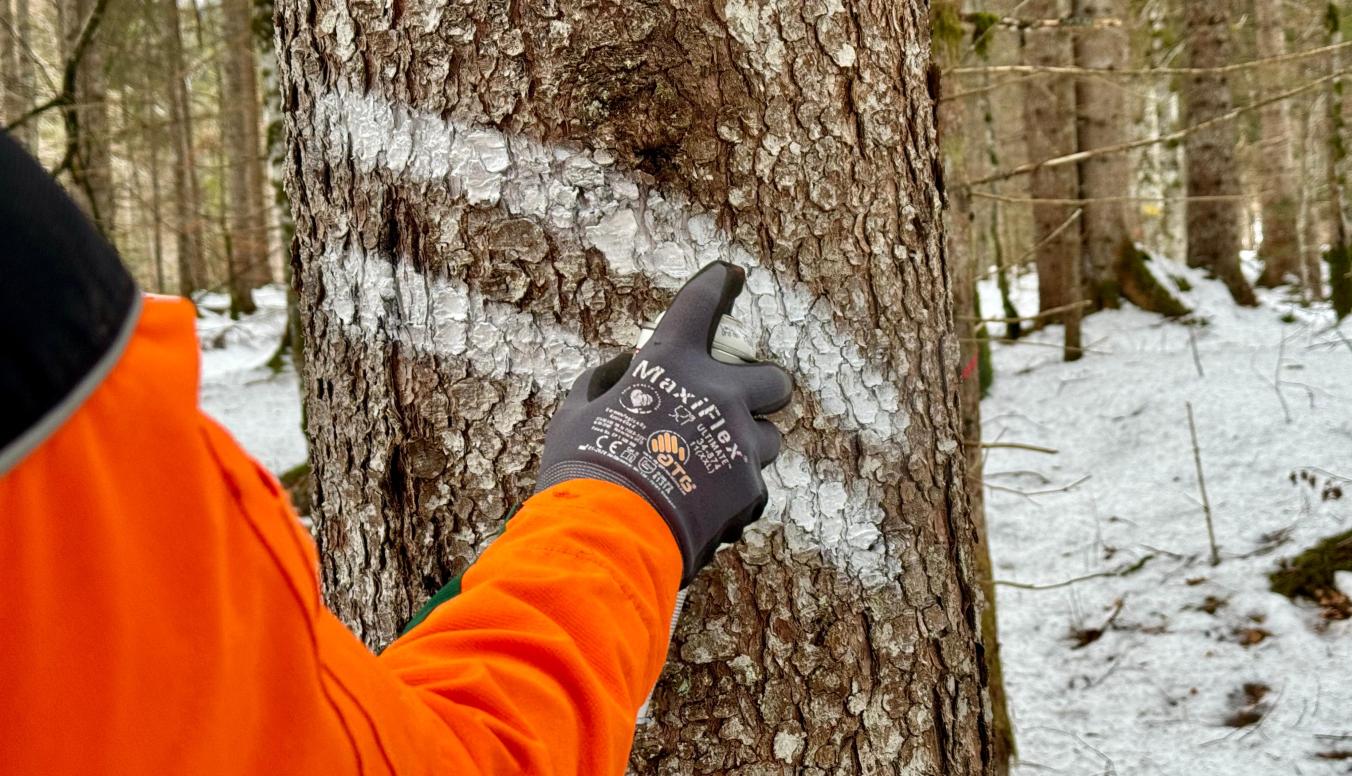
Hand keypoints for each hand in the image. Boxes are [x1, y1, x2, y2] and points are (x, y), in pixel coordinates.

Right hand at [535, 262, 793, 585]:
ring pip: (770, 439)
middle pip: (774, 381)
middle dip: (761, 393)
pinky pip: (755, 487)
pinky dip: (734, 497)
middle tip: (735, 409)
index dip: (717, 285)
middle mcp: (719, 393)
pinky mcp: (751, 488)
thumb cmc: (583, 468)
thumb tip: (622, 369)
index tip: (730, 275)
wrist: (608, 533)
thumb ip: (603, 383)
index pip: (700, 305)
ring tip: (711, 472)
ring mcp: (741, 441)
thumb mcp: (577, 413)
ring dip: (748, 449)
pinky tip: (703, 513)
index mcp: (672, 362)